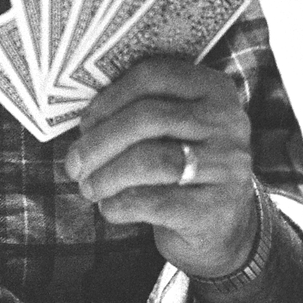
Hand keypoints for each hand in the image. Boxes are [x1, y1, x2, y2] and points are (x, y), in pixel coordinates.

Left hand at [64, 58, 257, 278]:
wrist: (220, 226)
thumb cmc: (182, 166)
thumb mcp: (173, 129)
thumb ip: (140, 110)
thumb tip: (85, 121)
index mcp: (214, 88)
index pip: (153, 76)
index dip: (109, 98)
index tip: (84, 124)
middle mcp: (228, 122)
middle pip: (148, 118)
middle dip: (100, 142)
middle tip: (73, 163)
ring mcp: (228, 166)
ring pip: (152, 161)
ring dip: (106, 176)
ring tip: (88, 187)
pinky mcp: (218, 208)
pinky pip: (156, 202)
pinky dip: (121, 204)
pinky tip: (109, 207)